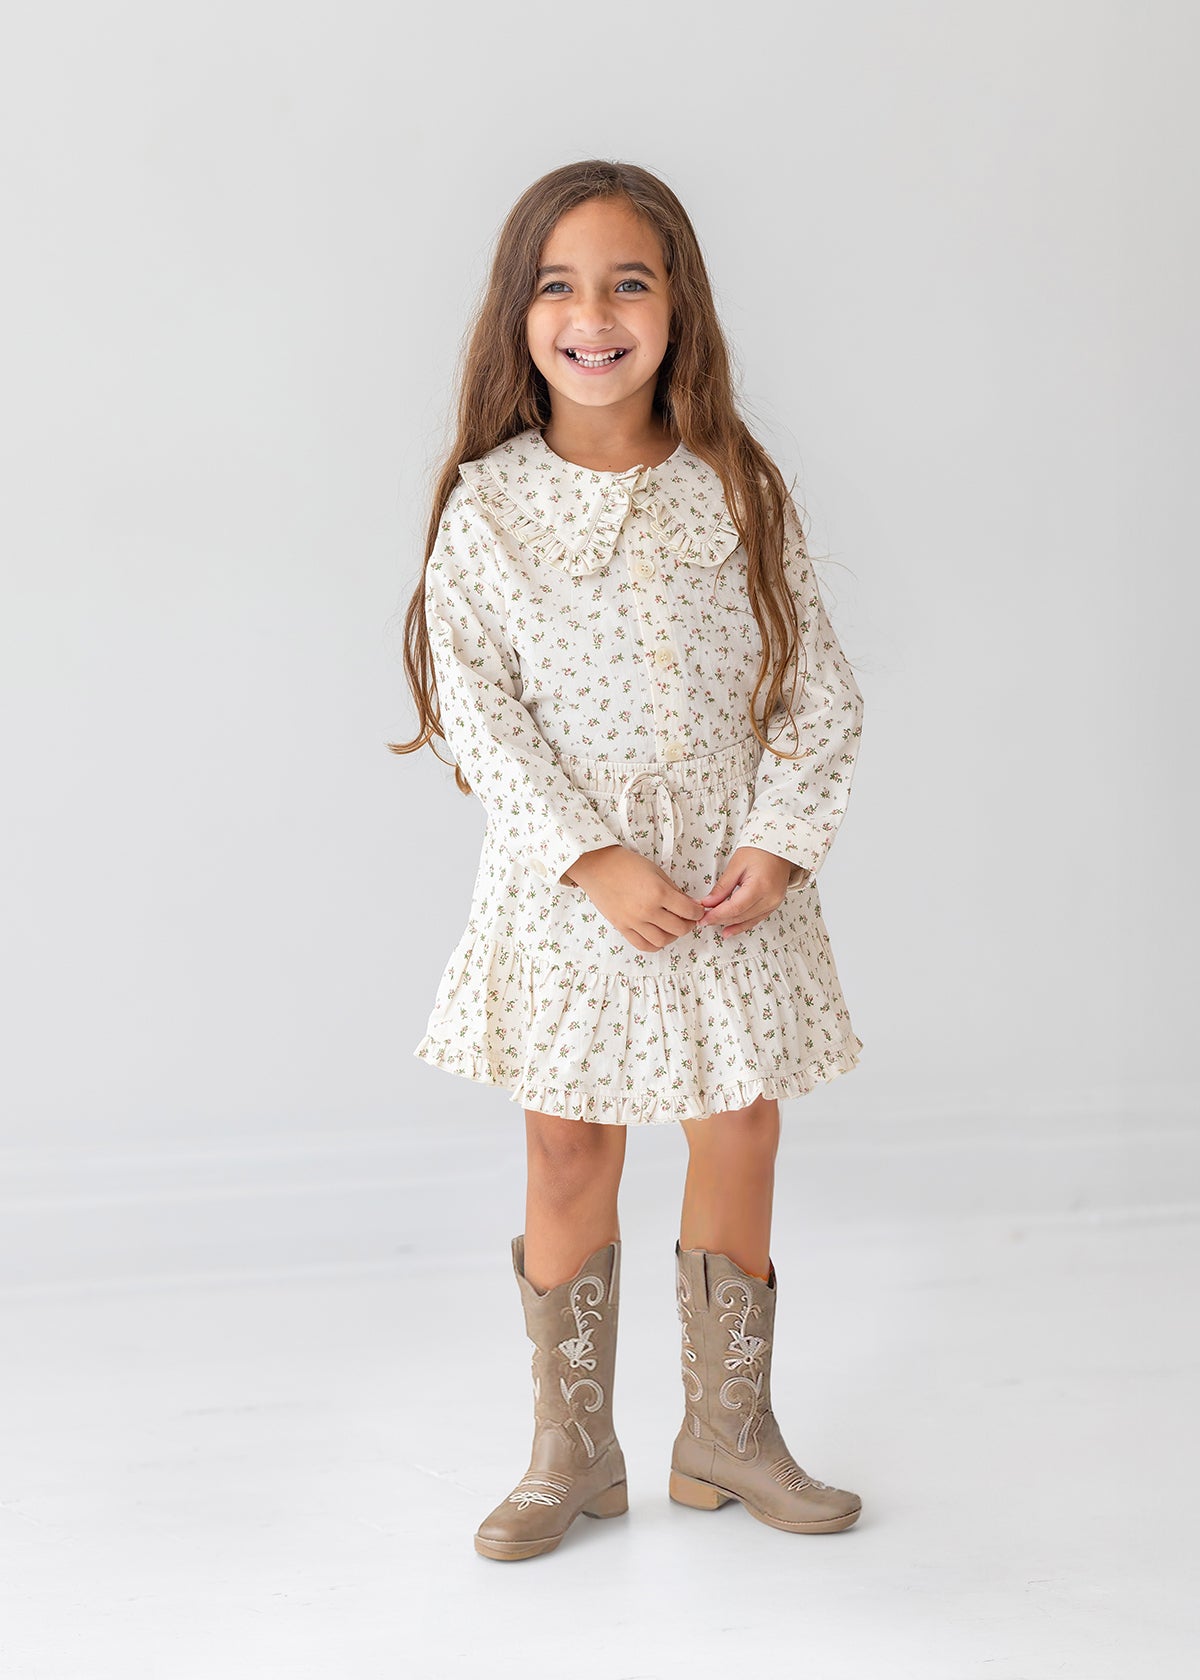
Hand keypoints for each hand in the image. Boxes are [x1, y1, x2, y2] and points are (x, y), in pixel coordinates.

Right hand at [563, 845, 708, 952]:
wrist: (598, 866)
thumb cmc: (626, 864)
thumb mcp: (656, 871)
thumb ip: (673, 890)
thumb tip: (688, 904)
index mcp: (658, 893)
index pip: (688, 911)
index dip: (697, 912)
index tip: (698, 911)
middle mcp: (647, 910)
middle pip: (678, 929)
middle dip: (688, 925)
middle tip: (688, 919)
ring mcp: (633, 921)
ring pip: (662, 941)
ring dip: (672, 936)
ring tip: (673, 928)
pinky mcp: (622, 927)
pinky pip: (642, 945)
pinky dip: (654, 944)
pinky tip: (658, 936)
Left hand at [695, 847, 795, 938]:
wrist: (778, 848)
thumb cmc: (759, 850)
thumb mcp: (736, 865)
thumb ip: (722, 887)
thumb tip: (708, 903)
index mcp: (760, 886)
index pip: (735, 908)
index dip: (717, 915)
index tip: (703, 918)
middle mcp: (770, 898)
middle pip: (741, 916)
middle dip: (720, 920)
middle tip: (704, 920)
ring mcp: (774, 903)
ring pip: (748, 920)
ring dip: (730, 925)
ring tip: (714, 926)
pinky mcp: (774, 905)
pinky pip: (756, 919)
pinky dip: (742, 924)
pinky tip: (730, 929)